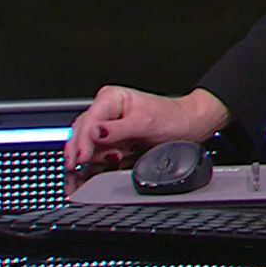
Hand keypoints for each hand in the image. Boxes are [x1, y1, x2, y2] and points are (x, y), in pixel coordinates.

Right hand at [63, 86, 229, 195]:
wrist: (188, 126)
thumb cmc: (171, 118)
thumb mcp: (146, 123)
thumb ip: (118, 129)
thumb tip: (94, 133)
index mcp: (111, 98)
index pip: (89, 121)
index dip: (83, 141)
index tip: (81, 157)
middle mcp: (105, 110)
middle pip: (82, 133)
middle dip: (81, 151)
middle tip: (77, 168)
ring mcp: (106, 126)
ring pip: (86, 145)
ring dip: (88, 158)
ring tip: (94, 167)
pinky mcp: (111, 140)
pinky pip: (96, 152)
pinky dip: (95, 161)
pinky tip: (97, 168)